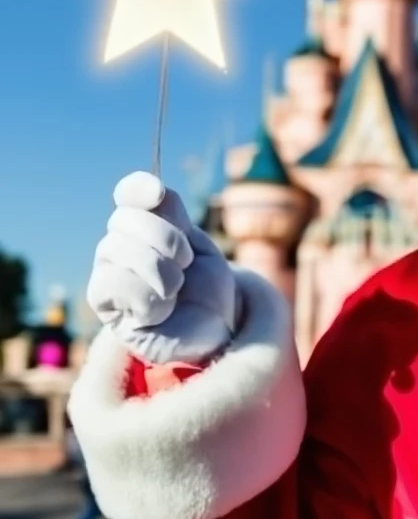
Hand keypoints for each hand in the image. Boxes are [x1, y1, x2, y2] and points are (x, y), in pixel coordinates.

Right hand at [86, 172, 238, 364]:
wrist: (213, 331)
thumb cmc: (205, 288)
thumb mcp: (200, 247)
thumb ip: (176, 217)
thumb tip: (154, 187)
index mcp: (143, 226)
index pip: (130, 193)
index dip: (140, 188)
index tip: (157, 194)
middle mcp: (117, 245)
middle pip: (127, 219)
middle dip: (168, 241)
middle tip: (185, 264)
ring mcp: (106, 272)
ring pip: (122, 250)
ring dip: (164, 274)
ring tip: (175, 291)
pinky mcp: (104, 303)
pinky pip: (118, 284)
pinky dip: (151, 299)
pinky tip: (160, 311)